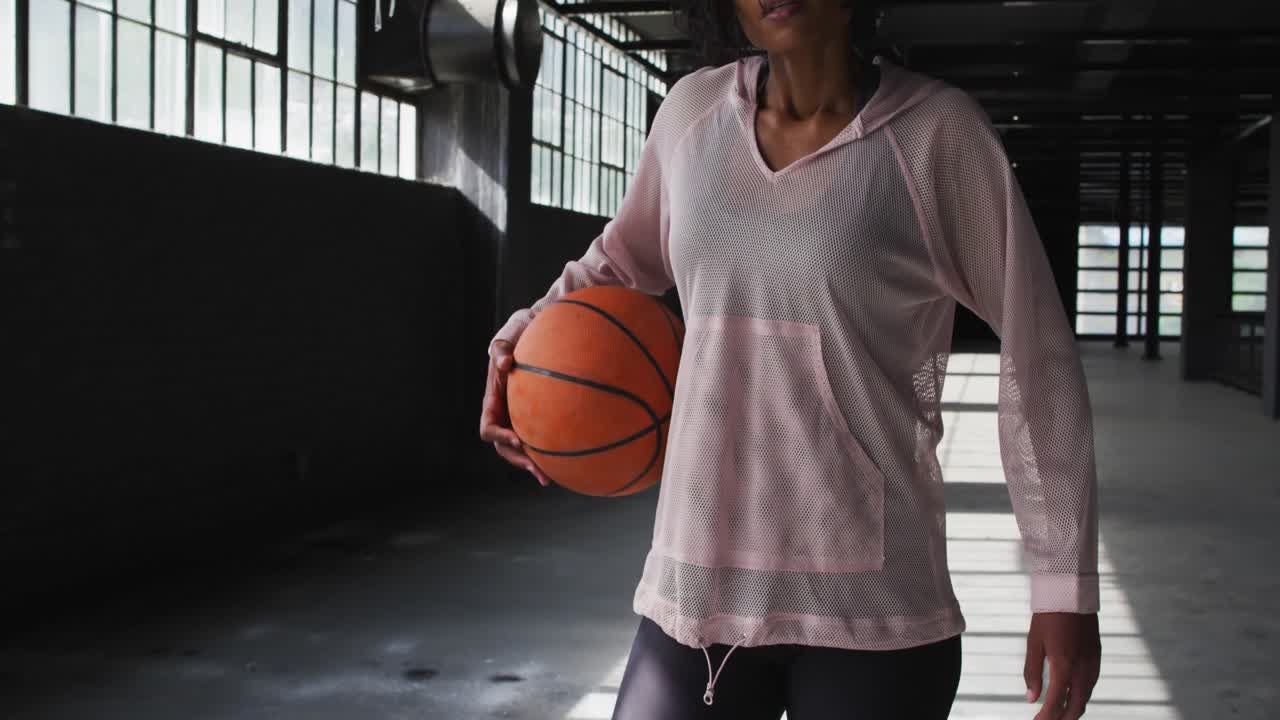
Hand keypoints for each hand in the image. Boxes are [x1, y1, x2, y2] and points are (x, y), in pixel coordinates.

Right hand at [479, 339, 551, 486]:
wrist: (527, 338)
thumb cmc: (514, 340)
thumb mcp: (506, 341)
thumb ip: (501, 350)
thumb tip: (506, 362)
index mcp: (492, 403)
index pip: (488, 428)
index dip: (499, 437)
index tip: (517, 439)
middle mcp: (503, 417)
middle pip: (504, 448)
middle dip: (519, 460)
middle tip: (537, 469)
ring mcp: (517, 421)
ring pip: (520, 450)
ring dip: (532, 465)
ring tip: (548, 478)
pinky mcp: (532, 421)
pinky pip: (537, 441)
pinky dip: (546, 454)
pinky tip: (564, 465)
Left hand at [1024, 612, 1100, 719]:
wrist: (1071, 593)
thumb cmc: (1048, 616)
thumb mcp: (1033, 643)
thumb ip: (1032, 672)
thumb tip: (1031, 698)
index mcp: (1064, 665)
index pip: (1056, 702)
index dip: (1046, 717)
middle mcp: (1082, 667)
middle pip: (1076, 705)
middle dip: (1063, 719)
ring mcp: (1093, 662)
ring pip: (1086, 696)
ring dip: (1074, 709)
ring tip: (1060, 715)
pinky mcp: (1097, 656)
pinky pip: (1091, 684)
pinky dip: (1082, 696)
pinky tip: (1073, 697)